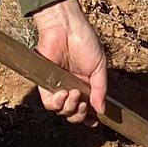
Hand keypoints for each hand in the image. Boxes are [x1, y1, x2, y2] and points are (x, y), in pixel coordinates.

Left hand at [31, 0, 108, 124]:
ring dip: (69, 108)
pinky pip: (48, 103)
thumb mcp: (99, 66)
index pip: (87, 108)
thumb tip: (102, 110)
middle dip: (79, 114)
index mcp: (86, 84)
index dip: (89, 117)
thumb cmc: (85, 41)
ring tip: (74, 94)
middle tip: (83, 104)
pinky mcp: (45, 84)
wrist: (65, 27)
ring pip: (61, 111)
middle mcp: (72, 87)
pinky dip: (56, 104)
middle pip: (73, 114)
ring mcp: (58, 86)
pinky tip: (63, 94)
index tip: (94, 120)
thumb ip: (100, 89)